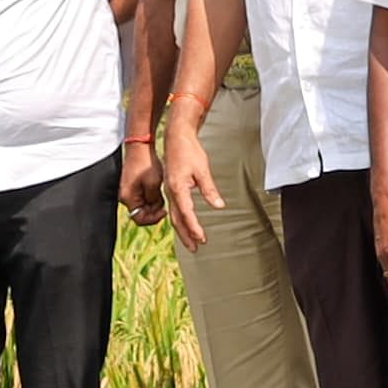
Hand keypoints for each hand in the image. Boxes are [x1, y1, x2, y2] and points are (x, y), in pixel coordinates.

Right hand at [116, 136, 165, 222]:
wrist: (139, 146)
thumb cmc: (145, 163)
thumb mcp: (153, 184)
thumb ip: (154, 201)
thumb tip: (156, 209)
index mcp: (128, 198)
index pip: (139, 219)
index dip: (153, 218)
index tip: (164, 211)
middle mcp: (125, 196)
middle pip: (141, 212)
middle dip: (154, 209)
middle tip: (163, 200)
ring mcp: (127, 191)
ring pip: (143, 204)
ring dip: (153, 201)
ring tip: (160, 190)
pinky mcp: (131, 185)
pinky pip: (141, 196)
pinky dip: (150, 195)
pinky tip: (156, 186)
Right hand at [157, 119, 223, 248]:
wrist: (176, 138)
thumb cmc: (189, 151)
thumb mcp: (202, 170)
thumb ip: (209, 189)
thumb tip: (218, 206)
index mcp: (177, 188)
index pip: (186, 213)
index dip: (194, 228)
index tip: (202, 239)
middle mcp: (171, 192)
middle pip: (177, 219)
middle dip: (186, 235)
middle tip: (195, 248)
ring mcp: (169, 191)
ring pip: (174, 216)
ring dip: (182, 230)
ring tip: (191, 242)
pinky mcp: (171, 188)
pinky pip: (173, 209)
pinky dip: (179, 220)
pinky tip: (185, 224)